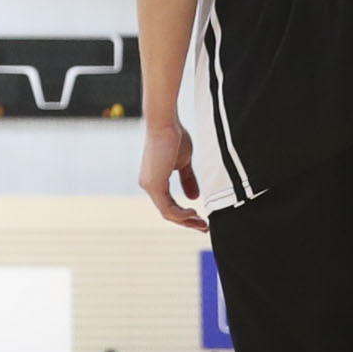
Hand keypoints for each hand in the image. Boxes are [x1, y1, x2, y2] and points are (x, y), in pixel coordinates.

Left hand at [135, 117, 209, 233]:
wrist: (166, 123)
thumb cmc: (174, 137)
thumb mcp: (184, 162)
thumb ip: (187, 180)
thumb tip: (195, 198)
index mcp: (154, 180)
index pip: (169, 204)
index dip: (185, 215)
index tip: (202, 218)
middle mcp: (148, 185)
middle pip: (168, 212)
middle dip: (188, 222)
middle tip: (204, 228)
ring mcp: (149, 186)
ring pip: (168, 213)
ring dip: (186, 221)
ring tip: (202, 223)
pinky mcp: (153, 184)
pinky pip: (167, 208)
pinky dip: (181, 214)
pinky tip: (194, 212)